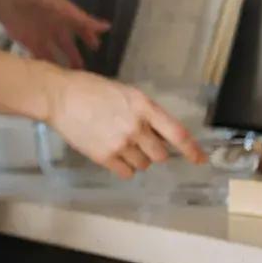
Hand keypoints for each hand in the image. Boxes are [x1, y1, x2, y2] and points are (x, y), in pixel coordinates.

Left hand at [0, 0, 108, 67]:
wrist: (10, 4)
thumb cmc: (39, 3)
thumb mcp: (65, 10)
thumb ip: (84, 21)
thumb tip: (107, 27)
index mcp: (64, 16)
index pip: (80, 27)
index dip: (88, 36)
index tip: (96, 47)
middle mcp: (54, 27)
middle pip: (67, 44)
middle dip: (75, 55)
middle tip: (83, 70)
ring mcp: (42, 36)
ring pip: (55, 54)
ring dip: (62, 64)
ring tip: (70, 76)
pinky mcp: (30, 43)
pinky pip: (40, 57)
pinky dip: (46, 66)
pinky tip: (52, 76)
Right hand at [45, 70, 205, 177]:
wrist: (60, 96)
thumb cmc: (91, 89)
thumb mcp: (125, 93)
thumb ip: (145, 112)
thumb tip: (159, 134)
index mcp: (143, 106)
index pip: (177, 133)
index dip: (192, 149)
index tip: (201, 159)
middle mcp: (136, 127)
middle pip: (160, 155)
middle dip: (154, 152)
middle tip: (140, 143)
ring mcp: (120, 143)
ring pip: (143, 165)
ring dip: (138, 159)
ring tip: (121, 145)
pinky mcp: (104, 156)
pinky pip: (125, 173)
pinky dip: (124, 168)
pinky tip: (113, 155)